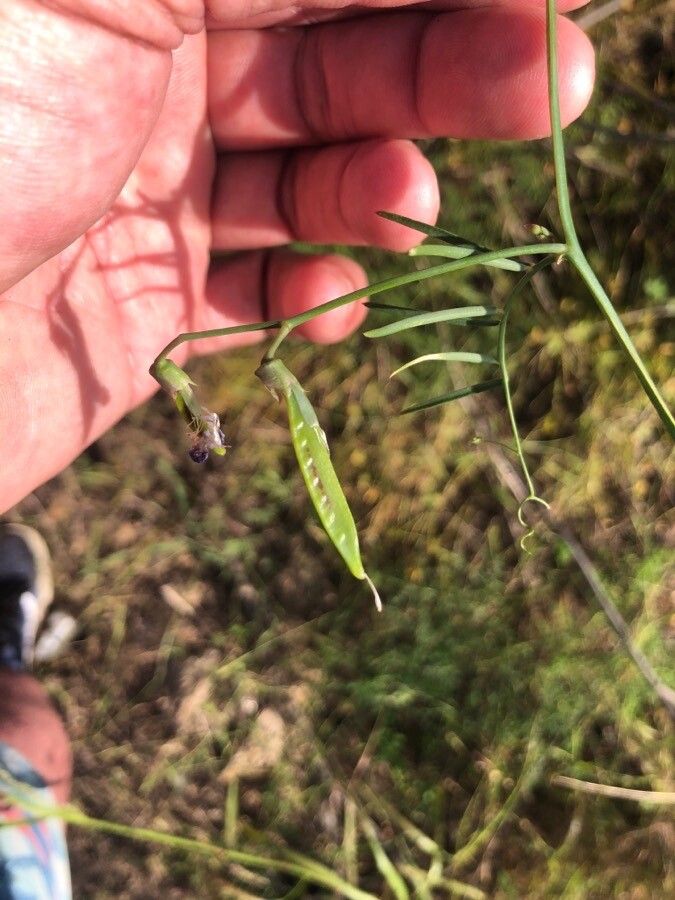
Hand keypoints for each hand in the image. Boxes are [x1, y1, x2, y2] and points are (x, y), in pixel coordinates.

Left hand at [0, 0, 593, 511]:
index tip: (538, 0)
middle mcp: (147, 73)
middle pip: (334, 56)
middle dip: (447, 68)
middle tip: (552, 90)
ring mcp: (152, 193)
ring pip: (315, 176)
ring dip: (389, 186)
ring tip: (418, 208)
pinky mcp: (154, 305)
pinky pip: (264, 292)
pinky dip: (316, 292)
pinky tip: (329, 297)